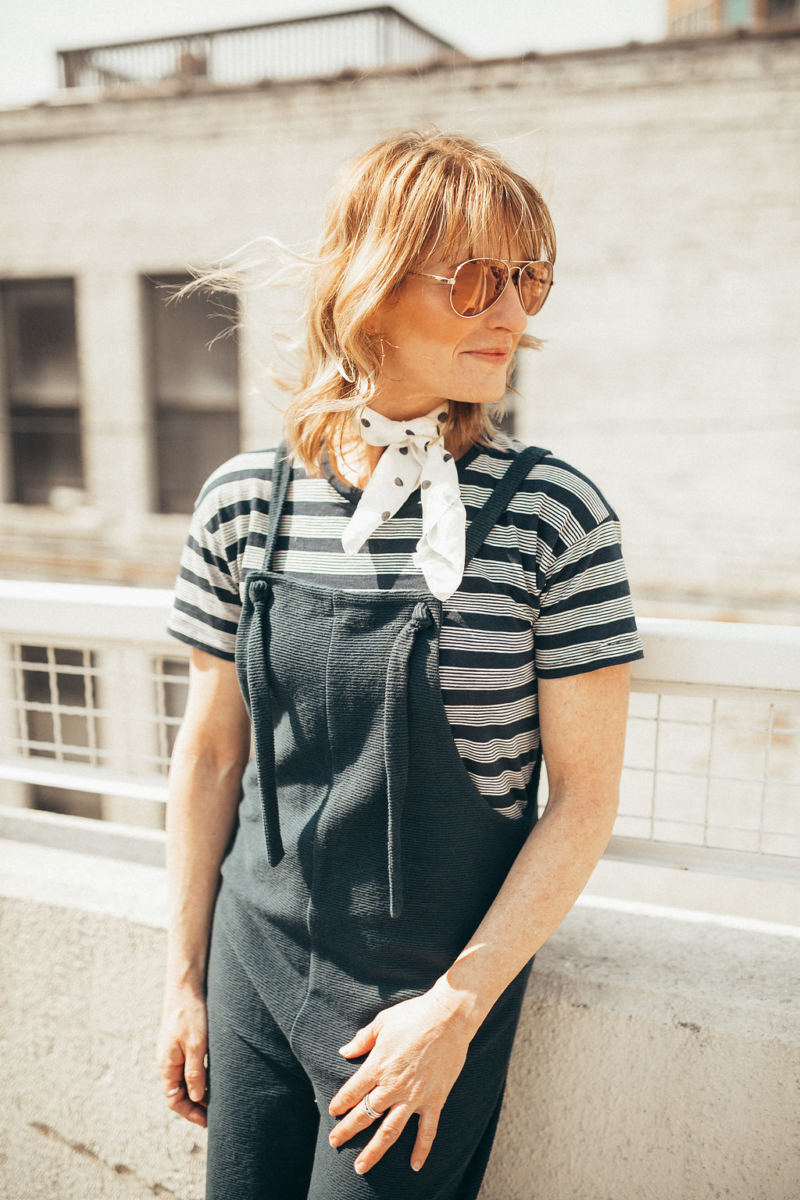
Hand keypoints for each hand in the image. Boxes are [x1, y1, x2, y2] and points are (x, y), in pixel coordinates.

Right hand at [156, 984, 208, 1127]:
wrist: (186, 985)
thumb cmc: (191, 1014)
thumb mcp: (196, 1045)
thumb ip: (195, 1072)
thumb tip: (197, 1098)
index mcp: (167, 1065)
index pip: (174, 1100)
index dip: (190, 1113)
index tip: (208, 1120)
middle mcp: (167, 1061)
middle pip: (179, 1092)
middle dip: (196, 1105)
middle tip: (217, 1113)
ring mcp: (174, 1051)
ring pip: (185, 1079)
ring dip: (200, 1090)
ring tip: (219, 1098)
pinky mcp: (181, 1042)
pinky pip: (189, 1066)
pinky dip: (200, 1075)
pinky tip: (215, 1076)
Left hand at [327, 987, 474, 1174]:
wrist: (449, 1017)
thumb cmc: (414, 1015)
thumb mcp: (382, 1022)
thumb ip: (362, 1040)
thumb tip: (344, 1052)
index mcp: (377, 1065)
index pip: (352, 1092)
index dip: (340, 1104)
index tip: (333, 1112)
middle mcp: (392, 1086)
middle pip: (364, 1115)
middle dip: (347, 1131)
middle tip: (334, 1143)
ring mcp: (414, 1096)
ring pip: (389, 1131)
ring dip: (374, 1151)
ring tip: (360, 1168)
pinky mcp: (434, 1100)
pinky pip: (427, 1131)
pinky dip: (421, 1150)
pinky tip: (414, 1166)